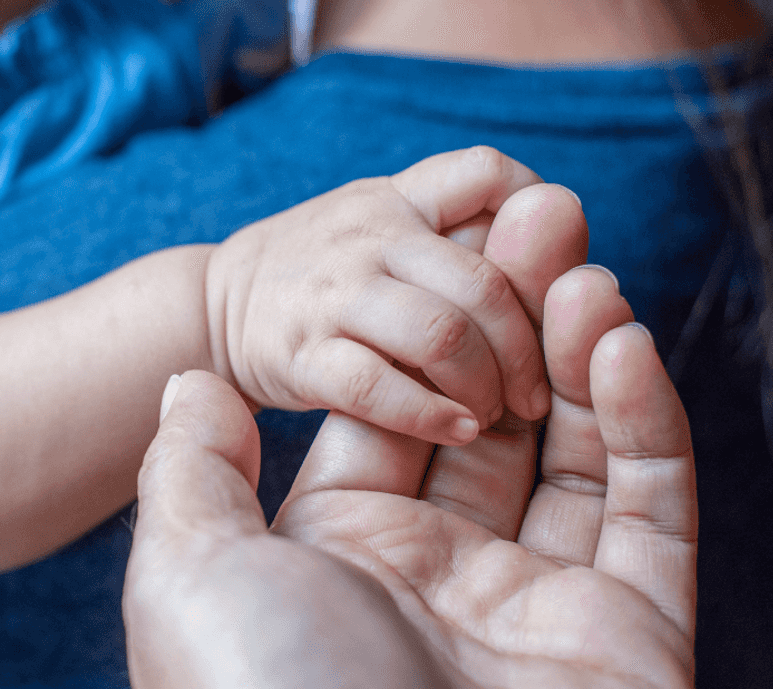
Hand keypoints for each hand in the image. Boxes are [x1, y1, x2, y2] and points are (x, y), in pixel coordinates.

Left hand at [124, 267, 696, 688]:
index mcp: (344, 554)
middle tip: (542, 220)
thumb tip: (184, 384)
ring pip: (573, 454)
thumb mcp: (192, 576)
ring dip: (580, 351)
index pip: (397, 413)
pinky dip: (644, 423)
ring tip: (582, 261)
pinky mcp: (626, 634)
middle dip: (513, 318)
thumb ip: (191, 475)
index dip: (423, 332)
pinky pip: (646, 512)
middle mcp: (440, 575)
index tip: (455, 248)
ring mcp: (536, 604)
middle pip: (490, 419)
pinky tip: (619, 342)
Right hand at [205, 147, 574, 444]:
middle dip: (529, 346)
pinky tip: (456, 430)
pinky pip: (377, 387)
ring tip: (494, 414)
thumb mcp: (380, 223)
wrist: (215, 304)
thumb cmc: (323, 271)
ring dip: (486, 385)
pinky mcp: (302, 355)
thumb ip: (456, 230)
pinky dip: (429, 415)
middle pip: (484, 281)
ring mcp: (334, 294)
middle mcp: (370, 236)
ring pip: (442, 335)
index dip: (537, 219)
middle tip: (539, 391)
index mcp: (397, 198)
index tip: (552, 285)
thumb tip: (558, 258)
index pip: (485, 175)